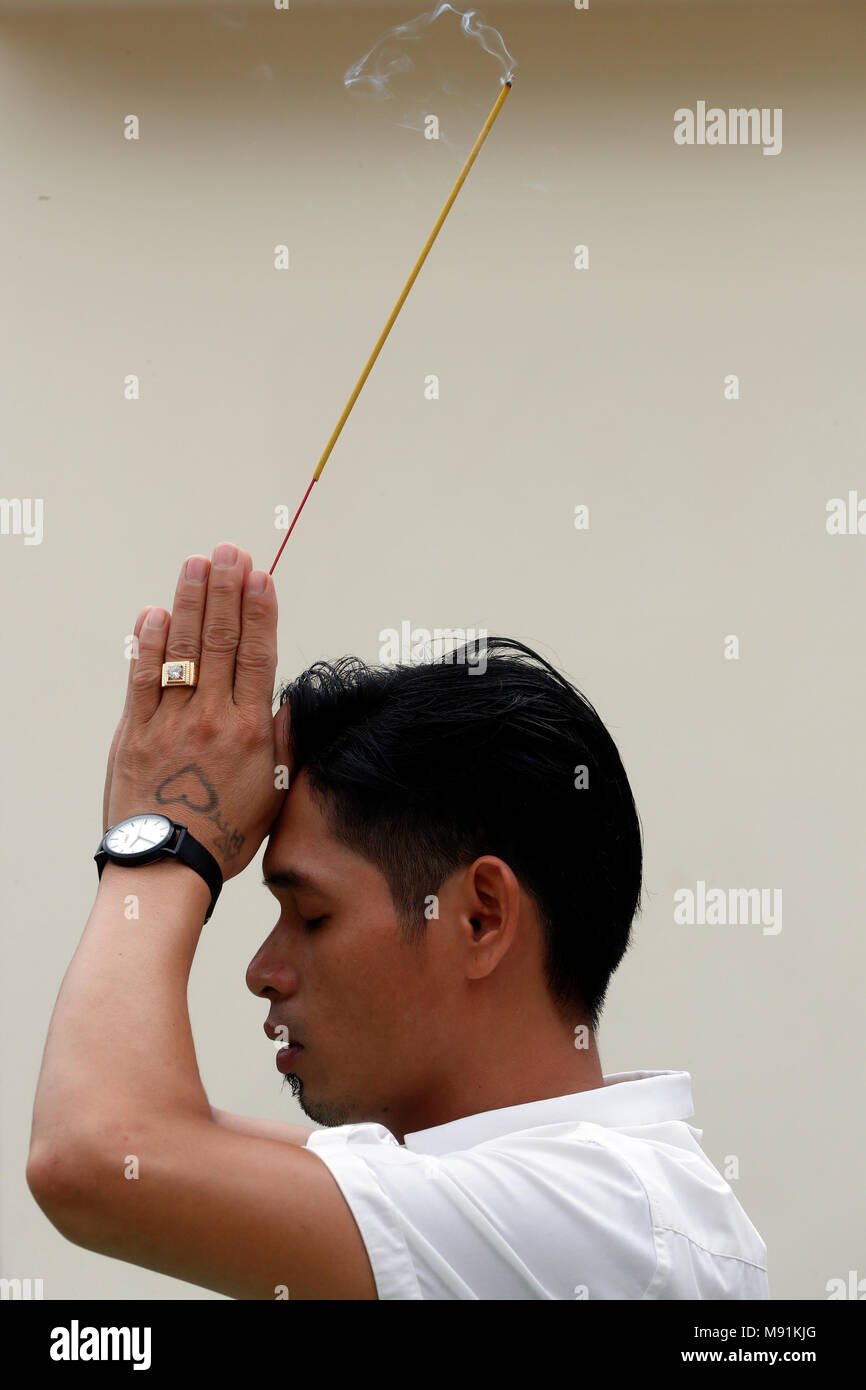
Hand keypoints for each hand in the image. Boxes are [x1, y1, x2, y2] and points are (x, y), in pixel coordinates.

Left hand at [102, 543, 291, 882]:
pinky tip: (154, 613)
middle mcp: (211, 718)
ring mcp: (169, 722)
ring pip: (183, 650)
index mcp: (250, 730)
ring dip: (190, 602)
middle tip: (228, 551)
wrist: (167, 865)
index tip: (261, 575)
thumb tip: (289, 698)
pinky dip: (147, 644)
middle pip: (222, 640)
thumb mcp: (275, 791)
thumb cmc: (226, 835)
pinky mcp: (133, 733)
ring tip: (195, 564)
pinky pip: (141, 679)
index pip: (259, 654)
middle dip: (226, 589)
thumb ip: (284, 740)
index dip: (260, 610)